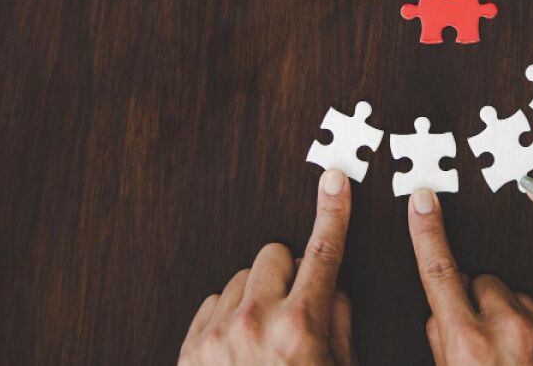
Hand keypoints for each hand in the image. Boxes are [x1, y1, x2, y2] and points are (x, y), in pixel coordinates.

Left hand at [178, 170, 356, 364]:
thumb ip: (339, 320)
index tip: (334, 183)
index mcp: (299, 327)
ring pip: (241, 279)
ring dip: (257, 299)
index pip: (322, 254)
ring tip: (265, 339)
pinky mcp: (192, 349)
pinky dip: (229, 320)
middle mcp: (255, 324)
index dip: (332, 215)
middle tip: (295, 308)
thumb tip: (332, 287)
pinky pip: (212, 305)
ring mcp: (218, 336)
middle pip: (273, 255)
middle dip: (288, 274)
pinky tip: (241, 349)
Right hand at [407, 189, 532, 365]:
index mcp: (466, 343)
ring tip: (525, 363)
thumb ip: (444, 343)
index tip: (422, 200)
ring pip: (523, 299)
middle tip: (487, 343)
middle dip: (482, 304)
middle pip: (486, 283)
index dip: (428, 233)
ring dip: (519, 320)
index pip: (440, 272)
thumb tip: (444, 309)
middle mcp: (508, 329)